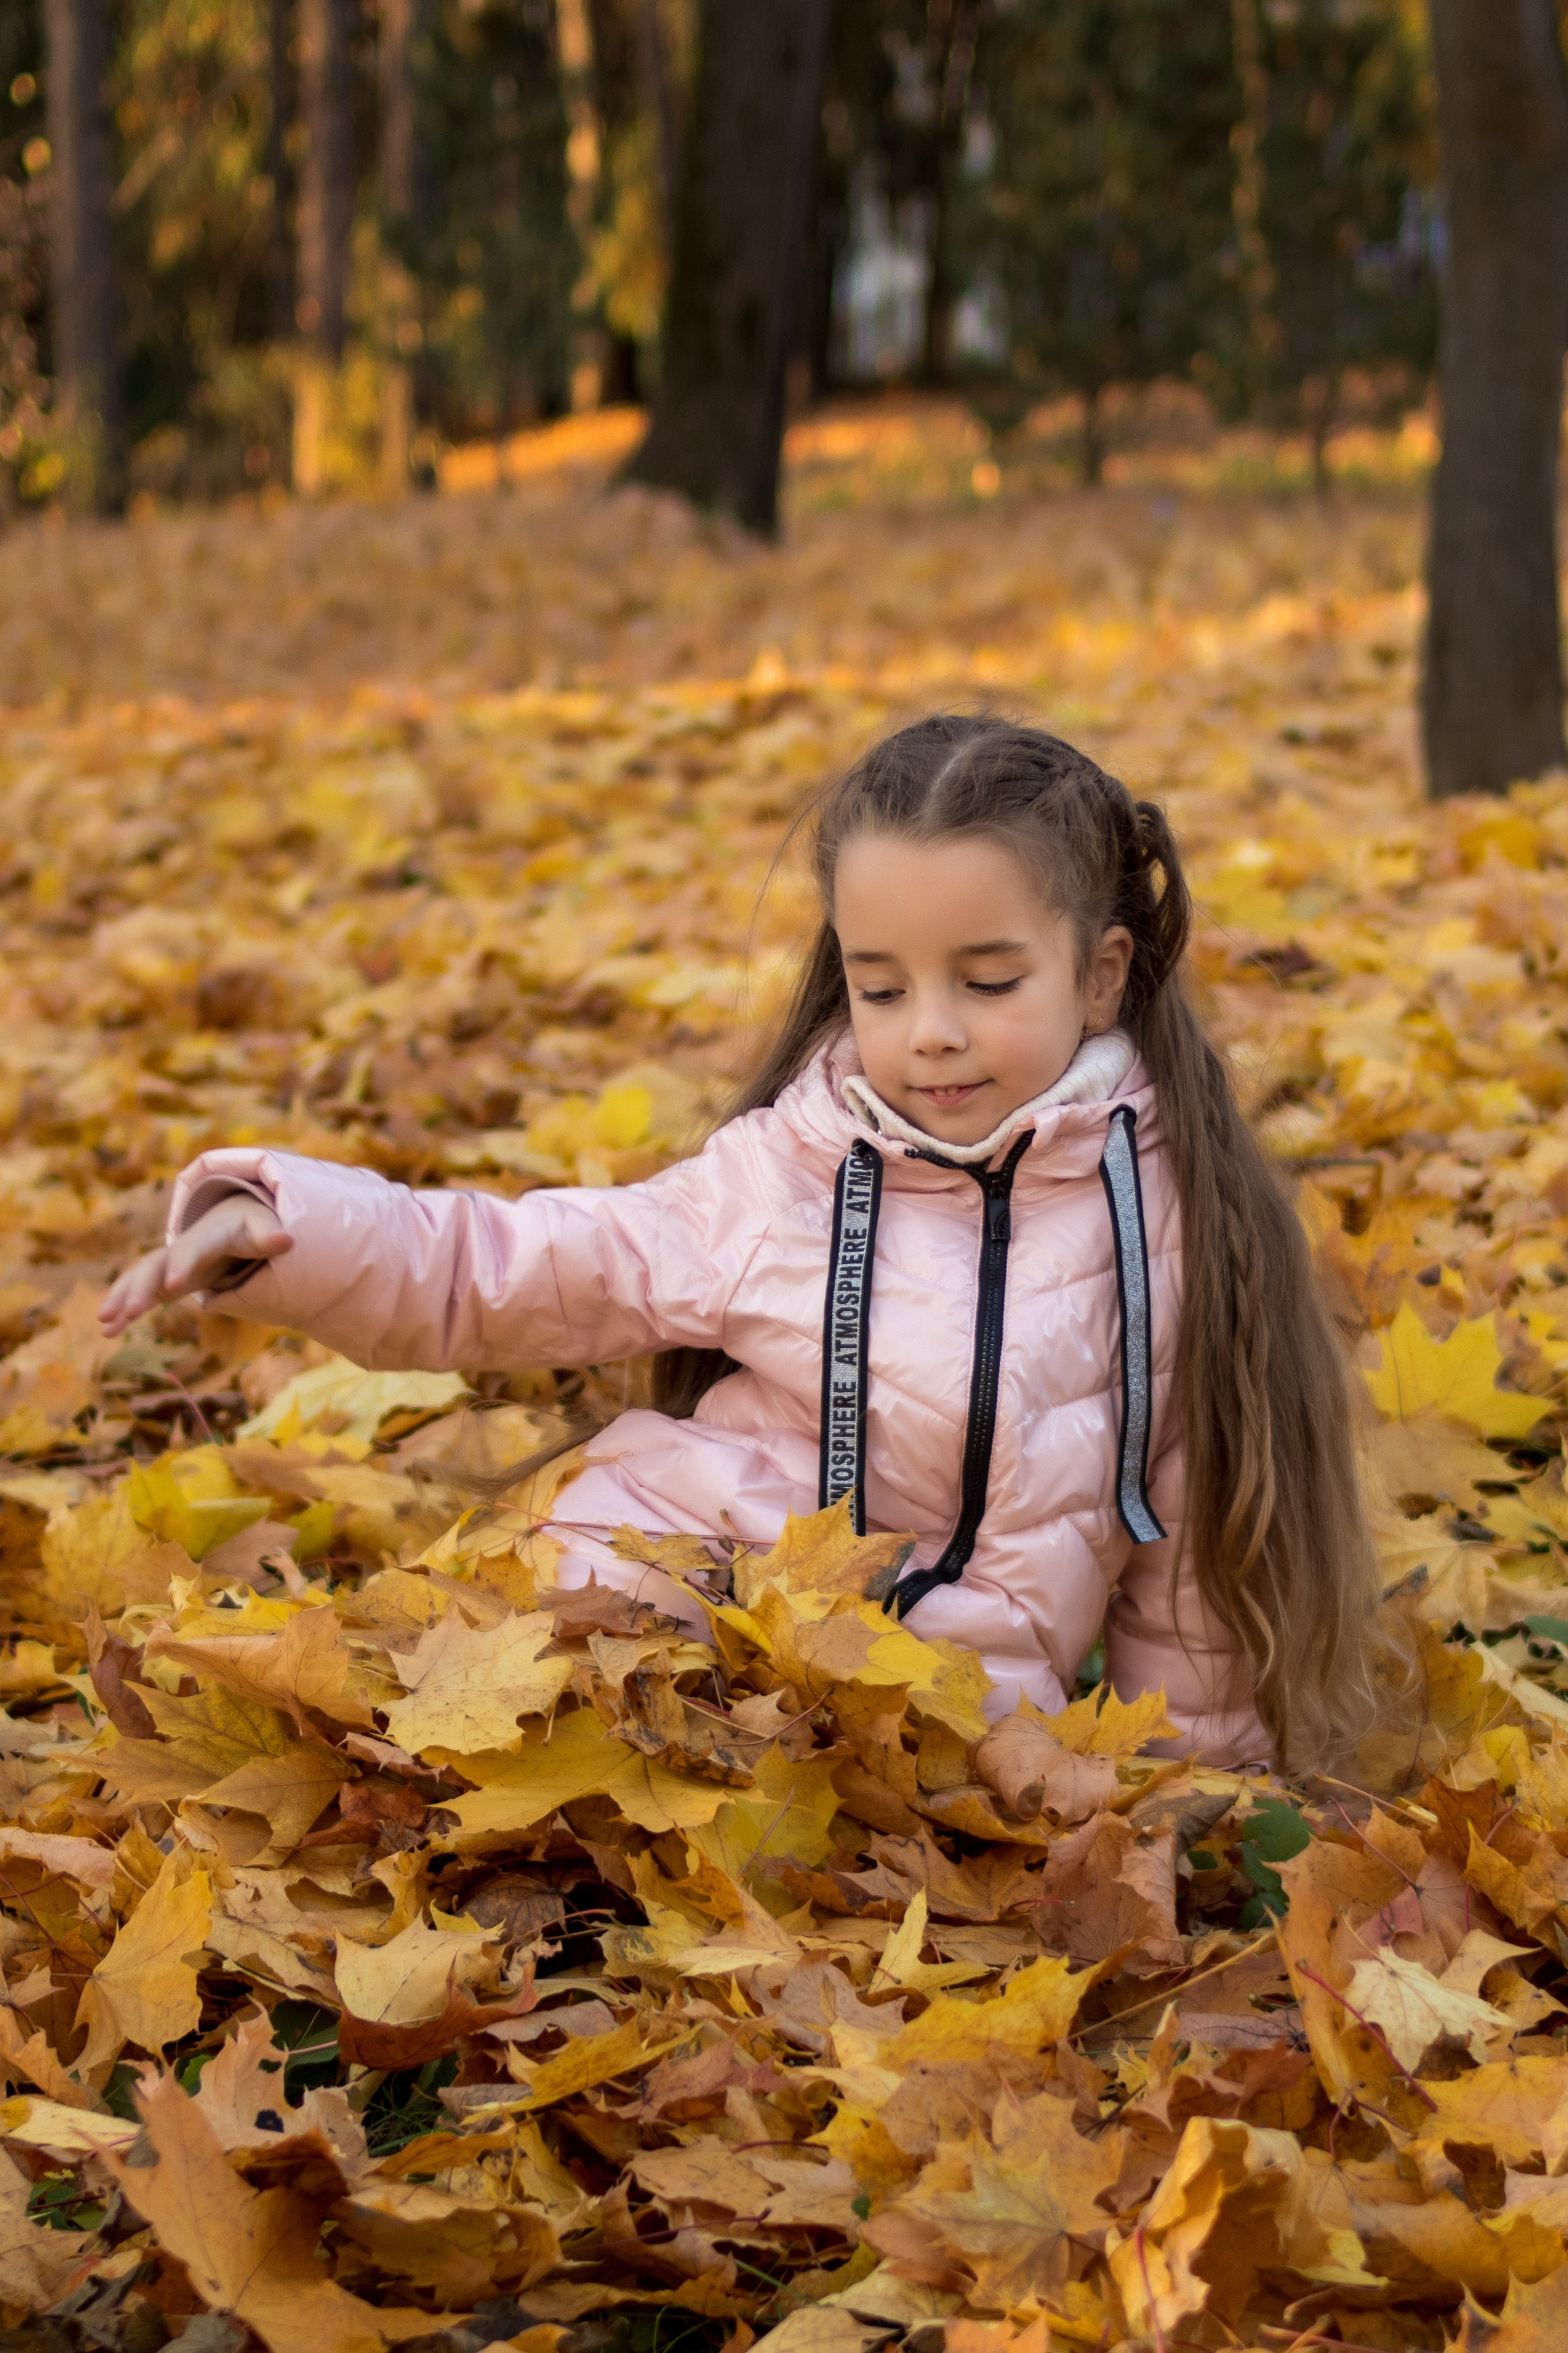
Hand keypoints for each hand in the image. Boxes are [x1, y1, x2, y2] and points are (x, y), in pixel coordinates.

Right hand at [99, 1195, 292, 1338]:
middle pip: (156, 1266)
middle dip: (140, 1288)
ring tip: (104, 1323)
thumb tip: (287, 1240)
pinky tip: (107, 1332)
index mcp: (206, 1237)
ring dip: (121, 1298)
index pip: (191, 1250)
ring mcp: (169, 1265)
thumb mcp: (262, 1228)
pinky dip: (124, 1309)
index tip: (173, 1287)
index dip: (182, 1266)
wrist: (233, 1220)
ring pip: (139, 1279)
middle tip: (129, 1312)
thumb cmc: (251, 1227)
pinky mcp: (164, 1281)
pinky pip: (141, 1293)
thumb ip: (269, 1236)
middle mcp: (181, 1249)